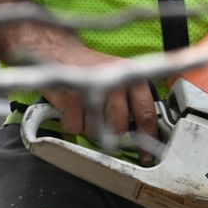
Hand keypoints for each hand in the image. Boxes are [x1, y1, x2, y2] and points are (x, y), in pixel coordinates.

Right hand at [42, 44, 159, 140]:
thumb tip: (144, 136)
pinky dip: (72, 123)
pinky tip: (73, 108)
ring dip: (89, 127)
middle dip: (110, 130)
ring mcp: (92, 89)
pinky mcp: (71, 98)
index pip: (146, 113)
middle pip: (119, 127)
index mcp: (131, 77)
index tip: (146, 154)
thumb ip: (134, 102)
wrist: (60, 53)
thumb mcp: (120, 78)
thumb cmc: (91, 69)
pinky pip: (76, 128)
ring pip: (96, 131)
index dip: (147, 137)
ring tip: (86, 109)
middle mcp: (114, 81)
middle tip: (103, 119)